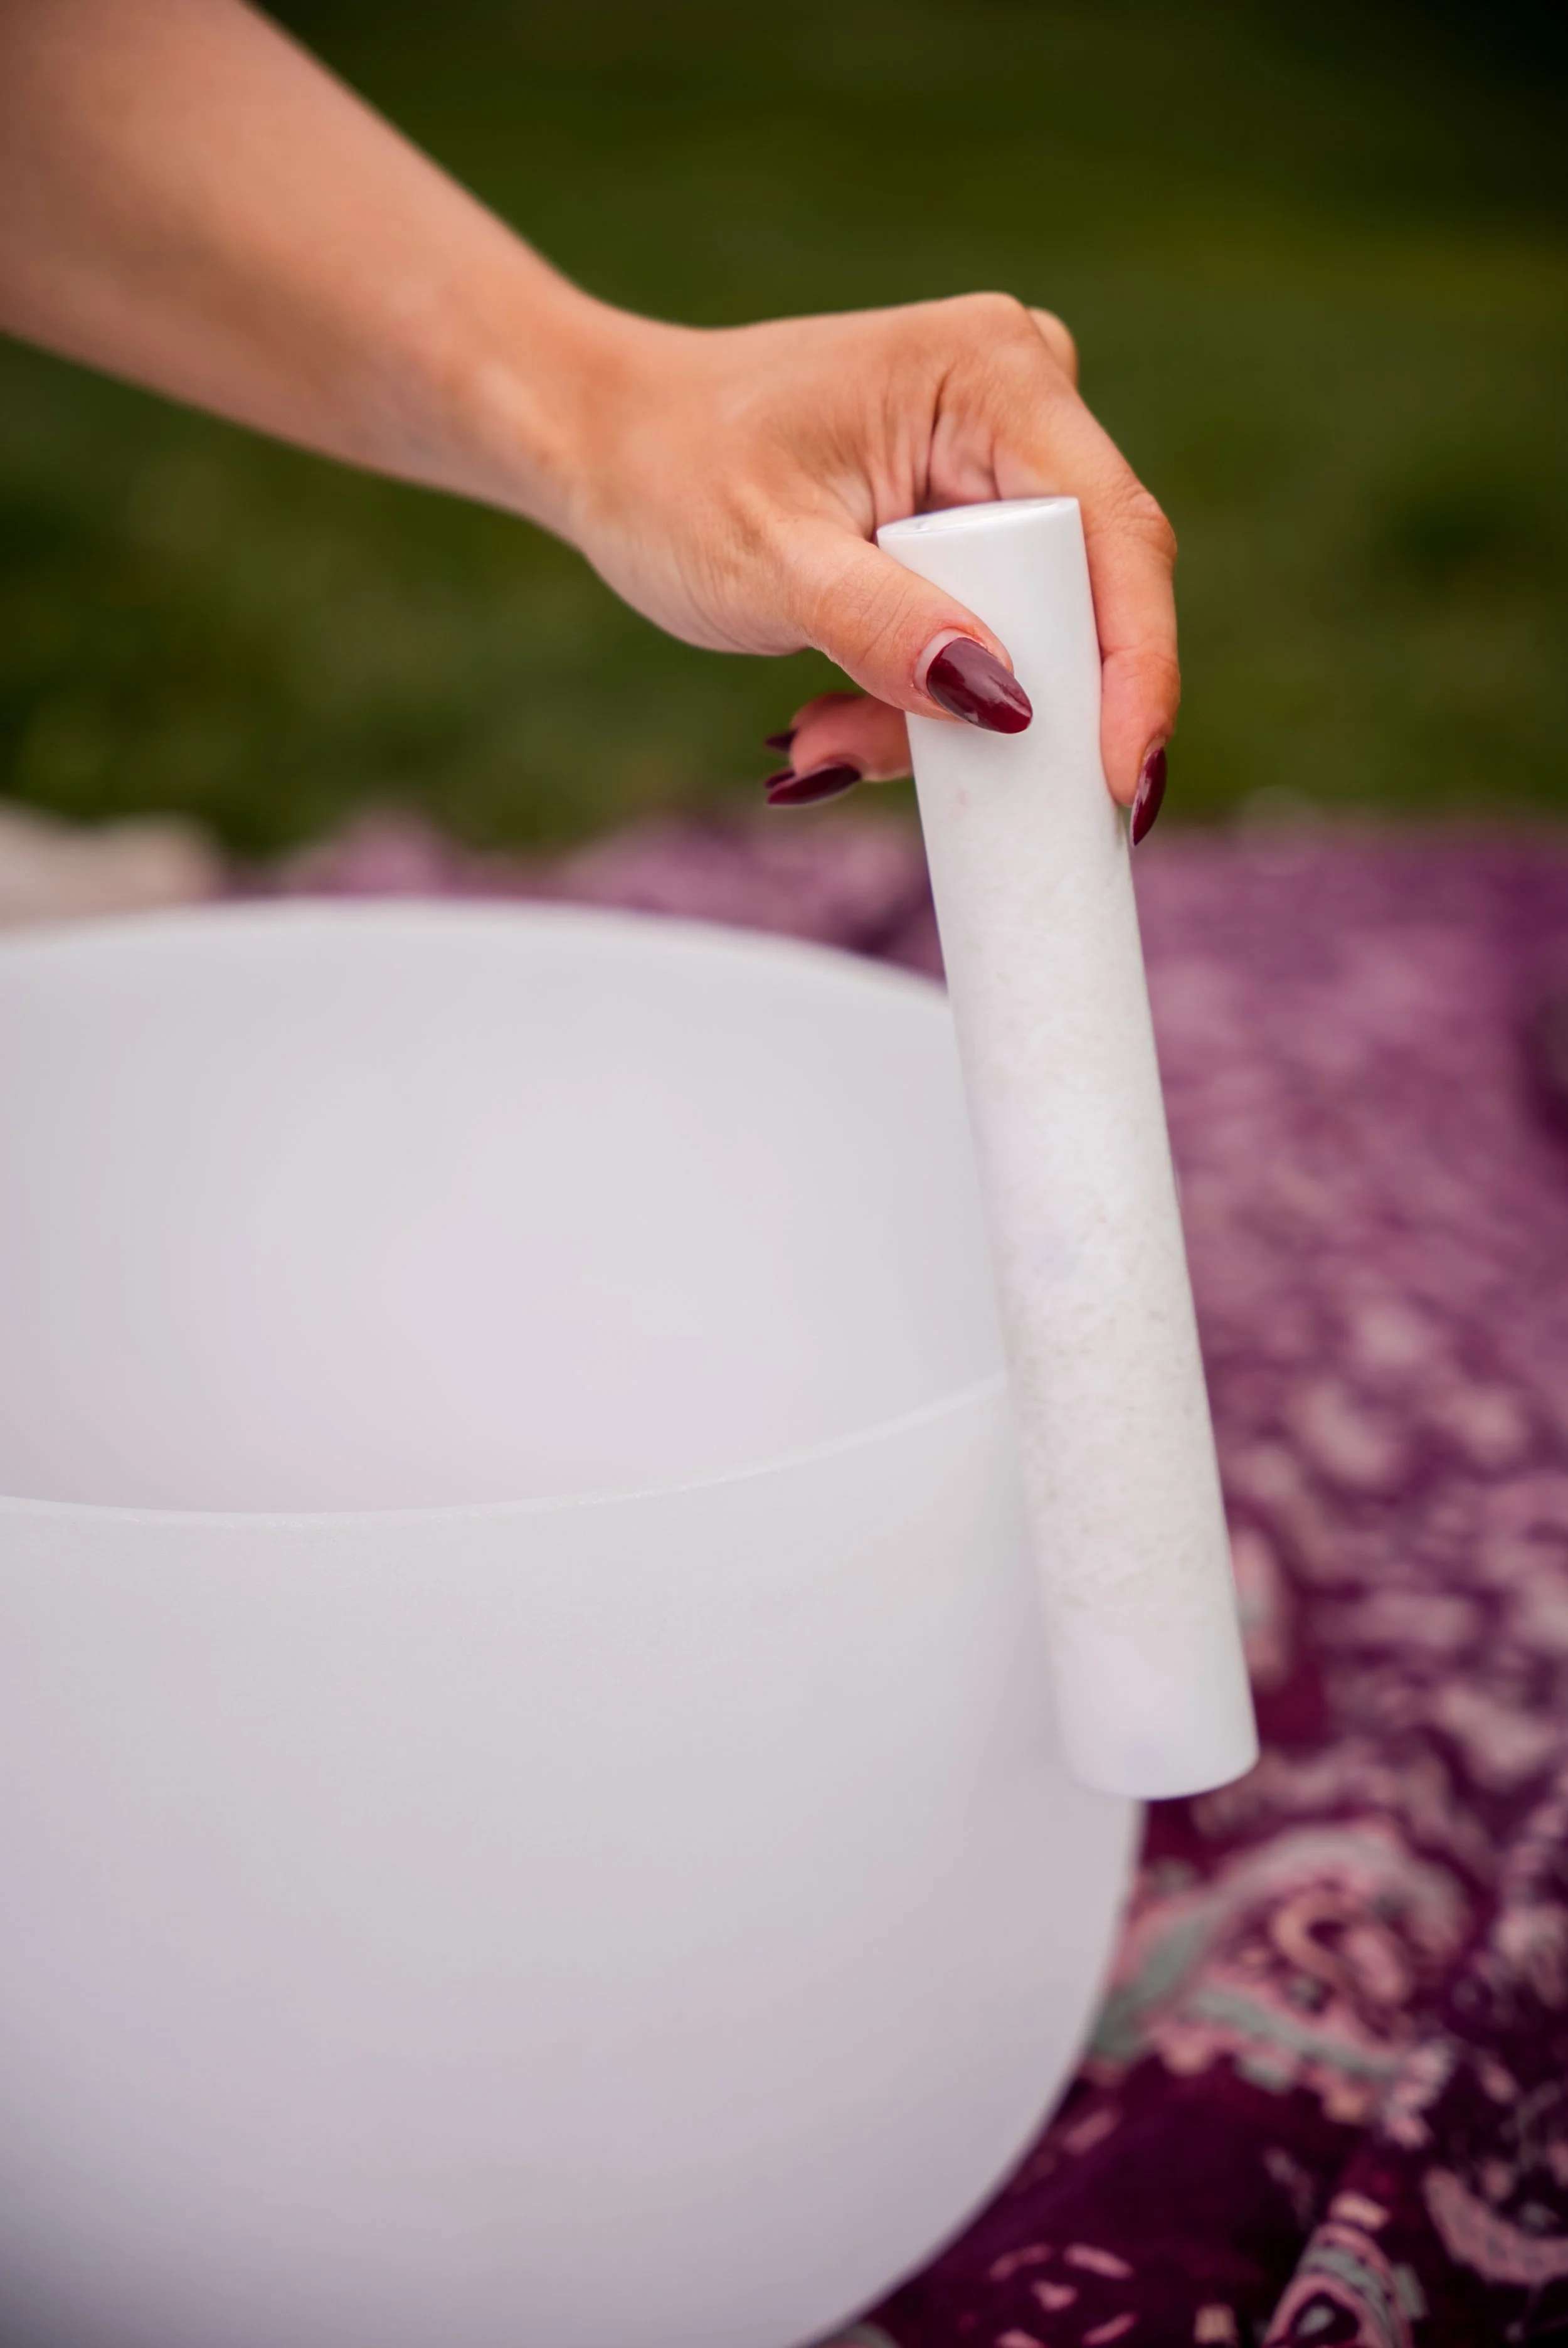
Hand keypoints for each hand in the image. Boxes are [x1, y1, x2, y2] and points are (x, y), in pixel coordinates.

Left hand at [560, 296, 1177, 828]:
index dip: (1135, 670)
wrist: (606, 444)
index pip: (1116, 537)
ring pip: (1033, 638)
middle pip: (1084, 599)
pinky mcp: (975, 514)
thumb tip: (1005, 702)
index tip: (1119, 787)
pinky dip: (918, 698)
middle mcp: (1023, 400)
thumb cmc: (668, 477)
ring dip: (935, 719)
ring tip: (815, 734)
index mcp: (995, 373)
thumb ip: (883, 629)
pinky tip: (832, 709)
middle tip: (852, 755)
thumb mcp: (767, 563)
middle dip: (994, 712)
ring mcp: (1004, 458)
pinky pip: (992, 638)